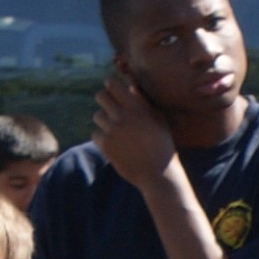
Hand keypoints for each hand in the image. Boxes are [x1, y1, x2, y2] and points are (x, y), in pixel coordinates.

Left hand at [92, 67, 177, 184]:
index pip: (112, 84)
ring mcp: (112, 131)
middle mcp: (122, 116)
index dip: (111, 85)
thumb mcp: (159, 119)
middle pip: (100, 96)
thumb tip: (131, 85)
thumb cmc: (162, 145)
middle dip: (105, 100)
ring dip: (104, 120)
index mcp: (136, 107)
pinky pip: (96, 134)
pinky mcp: (106, 145)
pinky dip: (102, 138)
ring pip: (97, 116)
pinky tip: (115, 143)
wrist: (158, 174)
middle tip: (113, 108)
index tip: (114, 90)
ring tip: (117, 129)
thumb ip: (144, 101)